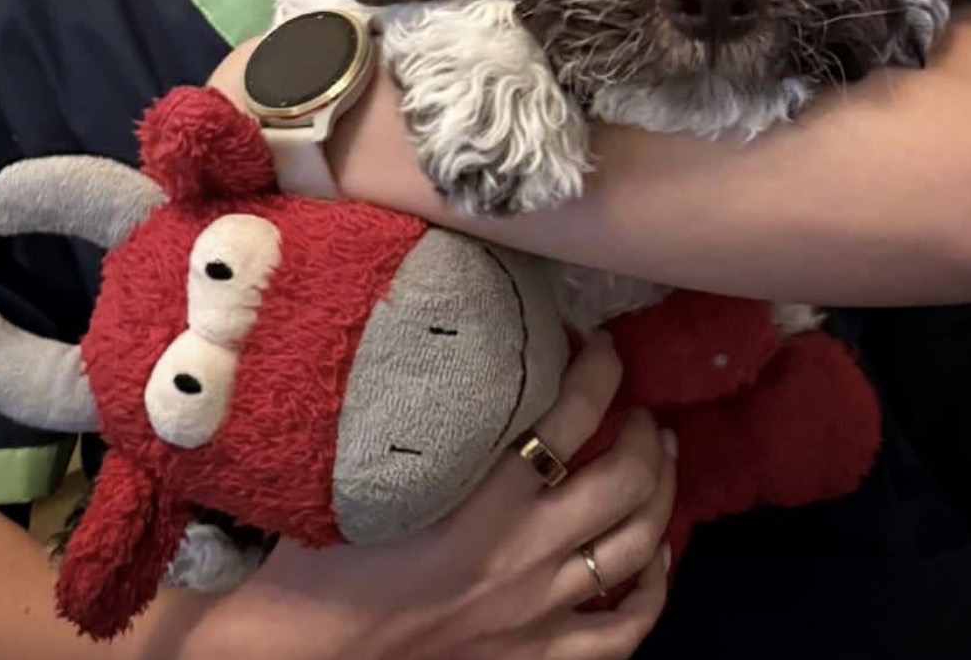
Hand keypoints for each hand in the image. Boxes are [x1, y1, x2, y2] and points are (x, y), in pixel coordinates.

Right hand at [221, 331, 674, 659]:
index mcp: (484, 503)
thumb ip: (423, 419)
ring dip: (663, 493)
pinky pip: (622, 632)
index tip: (599, 342)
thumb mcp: (374, 469)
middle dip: (644, 432)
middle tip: (640, 403)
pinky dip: (654, 591)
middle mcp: (526, 555)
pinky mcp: (539, 658)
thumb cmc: (326, 555)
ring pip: (637, 547)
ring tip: (663, 453)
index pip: (570, 419)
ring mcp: (540, 612)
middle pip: (623, 482)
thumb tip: (447, 350)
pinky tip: (660, 558)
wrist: (308, 653)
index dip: (598, 371)